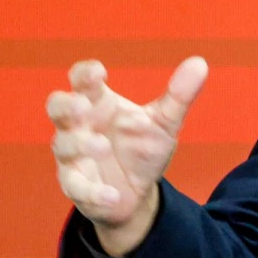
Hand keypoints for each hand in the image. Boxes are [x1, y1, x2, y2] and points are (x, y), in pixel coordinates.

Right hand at [47, 57, 208, 257]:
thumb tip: (200, 62)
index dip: (85, 74)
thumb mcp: (164, 123)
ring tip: (103, 146)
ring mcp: (73, 155)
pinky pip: (75, 187)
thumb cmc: (142, 148)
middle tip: (84, 106)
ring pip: (64, 145)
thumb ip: (178, 95)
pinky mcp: (76, 185)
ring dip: (80, 145)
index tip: (99, 72)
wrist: (138, 192)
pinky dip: (93, 191)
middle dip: (66, 105)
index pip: (82, 81)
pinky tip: (112, 195)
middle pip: (57, 107)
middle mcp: (80, 126)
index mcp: (100, 104)